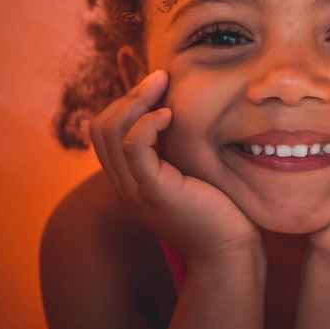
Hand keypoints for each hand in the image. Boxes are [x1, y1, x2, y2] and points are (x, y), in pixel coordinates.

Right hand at [89, 69, 261, 263]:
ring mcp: (136, 190)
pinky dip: (147, 123)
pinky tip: (169, 115)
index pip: (104, 131)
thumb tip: (176, 108)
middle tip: (160, 77)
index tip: (157, 86)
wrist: (229, 251)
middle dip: (128, 94)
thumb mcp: (189, 171)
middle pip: (100, 128)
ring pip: (111, 132)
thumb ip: (174, 148)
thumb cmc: (218, 209)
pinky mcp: (155, 192)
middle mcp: (124, 184)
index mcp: (129, 179)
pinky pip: (134, 148)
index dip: (125, 102)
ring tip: (163, 86)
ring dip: (136, 100)